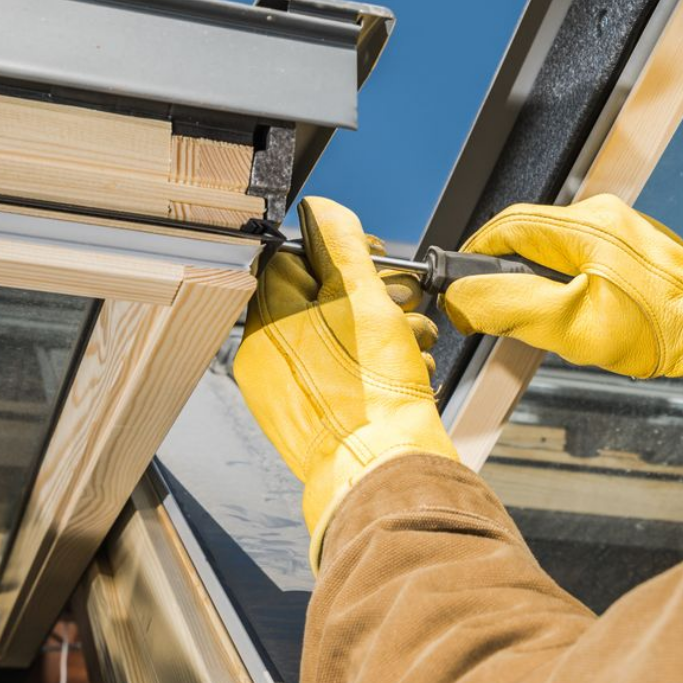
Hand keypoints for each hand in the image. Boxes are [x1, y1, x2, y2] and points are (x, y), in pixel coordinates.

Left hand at [234, 197, 457, 569]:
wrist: (388, 473)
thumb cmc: (372, 394)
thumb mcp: (361, 296)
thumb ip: (340, 245)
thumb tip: (320, 209)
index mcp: (266, 326)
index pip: (290, 262)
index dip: (338, 252)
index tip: (374, 258)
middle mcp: (267, 361)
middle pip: (319, 301)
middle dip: (373, 296)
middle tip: (405, 303)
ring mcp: (288, 394)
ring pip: (340, 340)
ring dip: (386, 332)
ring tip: (416, 344)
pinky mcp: (315, 420)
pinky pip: (344, 377)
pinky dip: (379, 369)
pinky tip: (409, 373)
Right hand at [441, 194, 682, 406]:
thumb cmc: (660, 330)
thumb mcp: (571, 325)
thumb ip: (508, 307)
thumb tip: (460, 298)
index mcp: (585, 226)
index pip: (505, 226)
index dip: (474, 255)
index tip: (458, 286)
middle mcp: (602, 215)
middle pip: (526, 234)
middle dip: (502, 270)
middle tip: (493, 309)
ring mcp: (620, 227)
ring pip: (550, 245)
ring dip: (532, 277)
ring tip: (536, 315)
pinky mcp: (632, 245)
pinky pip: (577, 253)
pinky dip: (560, 278)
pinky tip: (570, 309)